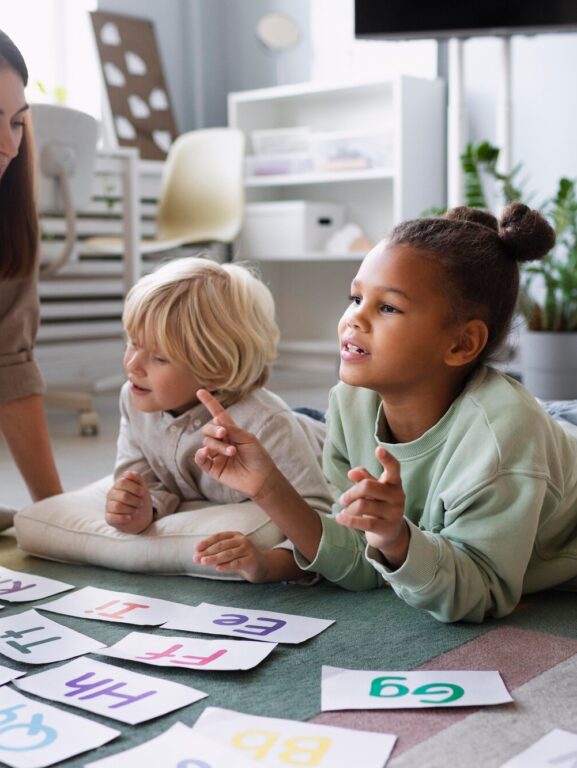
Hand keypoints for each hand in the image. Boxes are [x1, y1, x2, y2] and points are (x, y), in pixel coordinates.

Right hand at [105, 471, 153, 533]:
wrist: (141, 516)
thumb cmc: (139, 499)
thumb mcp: (142, 487)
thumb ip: (136, 478)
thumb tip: (127, 473)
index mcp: (118, 485)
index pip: (122, 482)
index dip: (135, 488)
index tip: (142, 492)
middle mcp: (111, 494)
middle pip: (123, 495)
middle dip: (135, 500)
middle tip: (140, 503)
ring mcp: (108, 506)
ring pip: (118, 507)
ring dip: (131, 509)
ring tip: (136, 511)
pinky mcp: (109, 518)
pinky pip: (113, 517)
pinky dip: (124, 518)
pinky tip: (130, 517)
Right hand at [194, 389, 277, 499]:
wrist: (261, 478)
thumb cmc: (258, 456)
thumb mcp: (248, 438)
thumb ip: (232, 429)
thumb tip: (216, 422)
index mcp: (231, 431)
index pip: (217, 414)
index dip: (209, 403)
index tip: (200, 391)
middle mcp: (221, 441)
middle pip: (208, 429)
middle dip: (214, 430)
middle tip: (224, 434)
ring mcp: (216, 454)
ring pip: (206, 443)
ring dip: (218, 445)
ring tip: (232, 452)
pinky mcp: (212, 468)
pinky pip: (200, 458)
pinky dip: (200, 454)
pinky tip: (206, 452)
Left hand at [194, 531, 269, 582]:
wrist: (262, 566)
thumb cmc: (241, 558)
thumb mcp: (230, 552)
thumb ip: (216, 553)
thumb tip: (197, 557)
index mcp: (235, 535)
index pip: (218, 537)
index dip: (207, 542)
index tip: (196, 548)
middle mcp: (242, 540)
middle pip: (222, 545)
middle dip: (208, 552)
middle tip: (196, 558)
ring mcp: (248, 549)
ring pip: (228, 554)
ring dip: (214, 558)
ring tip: (203, 562)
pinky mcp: (252, 560)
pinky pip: (237, 563)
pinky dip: (227, 566)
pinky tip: (218, 568)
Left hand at [336, 446, 409, 568]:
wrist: (390, 533)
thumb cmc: (379, 504)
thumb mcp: (372, 490)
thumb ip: (363, 478)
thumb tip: (352, 472)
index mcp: (394, 483)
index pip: (394, 468)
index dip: (387, 459)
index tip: (378, 449)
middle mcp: (397, 496)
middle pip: (367, 487)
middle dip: (351, 493)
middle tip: (342, 500)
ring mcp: (394, 513)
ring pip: (363, 505)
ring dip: (348, 508)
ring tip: (345, 510)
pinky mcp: (387, 528)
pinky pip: (364, 523)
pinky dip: (348, 520)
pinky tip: (339, 518)